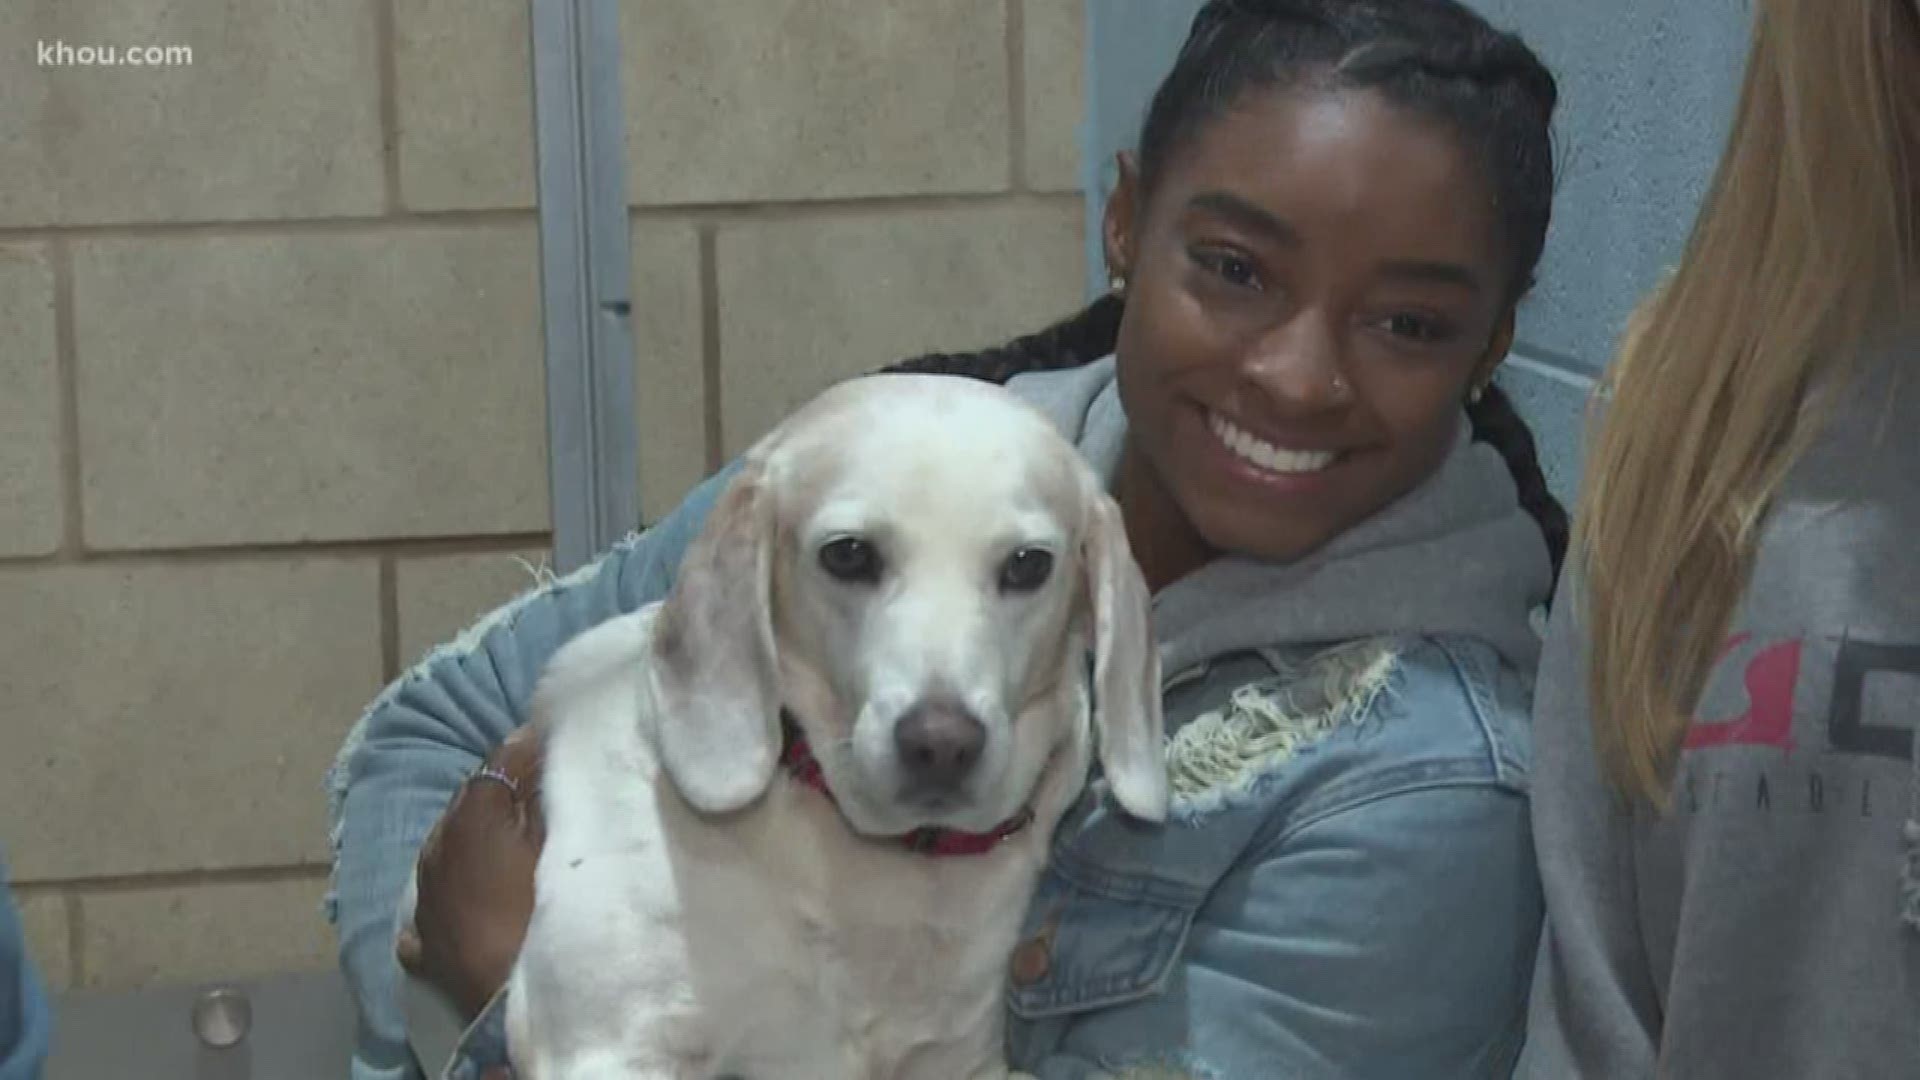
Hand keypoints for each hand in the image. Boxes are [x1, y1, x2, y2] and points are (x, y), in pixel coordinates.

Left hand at [397, 726, 546, 1020]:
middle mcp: (436, 848)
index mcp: (471, 817)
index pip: (498, 763)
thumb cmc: (542, 909)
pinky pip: (431, 908)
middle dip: (499, 790)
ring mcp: (423, 898)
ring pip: (444, 851)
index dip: (526, 748)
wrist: (509, 995)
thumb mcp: (556, 844)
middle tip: (537, 788)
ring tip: (506, 841)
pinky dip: (449, 897)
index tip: (550, 740)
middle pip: (468, 803)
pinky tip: (464, 903)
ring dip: (472, 839)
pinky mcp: (423, 944)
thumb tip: (539, 752)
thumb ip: (546, 796)